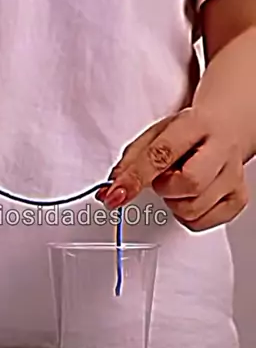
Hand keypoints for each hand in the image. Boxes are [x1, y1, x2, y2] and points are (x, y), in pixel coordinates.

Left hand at [100, 106, 248, 230]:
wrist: (224, 129)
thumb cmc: (187, 134)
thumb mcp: (155, 135)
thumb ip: (130, 161)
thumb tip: (110, 190)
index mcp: (196, 125)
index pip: (163, 154)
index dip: (135, 177)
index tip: (115, 194)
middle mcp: (221, 149)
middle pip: (190, 183)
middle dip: (165, 188)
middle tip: (162, 179)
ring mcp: (233, 175)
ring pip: (193, 208)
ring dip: (174, 202)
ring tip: (177, 184)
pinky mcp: (238, 198)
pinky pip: (201, 223)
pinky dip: (187, 215)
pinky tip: (188, 196)